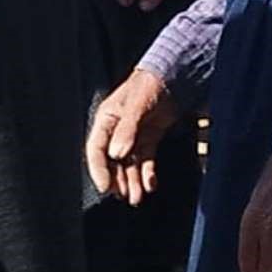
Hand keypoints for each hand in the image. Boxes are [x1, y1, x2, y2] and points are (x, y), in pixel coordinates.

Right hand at [87, 67, 178, 202]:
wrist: (174, 74)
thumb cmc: (149, 84)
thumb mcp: (136, 105)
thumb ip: (127, 129)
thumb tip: (117, 155)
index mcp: (107, 120)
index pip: (96, 150)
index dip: (99, 170)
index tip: (105, 188)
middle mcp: (117, 131)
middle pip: (112, 162)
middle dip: (118, 181)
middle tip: (125, 196)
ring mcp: (133, 136)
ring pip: (129, 164)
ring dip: (133, 181)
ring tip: (138, 197)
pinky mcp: (149, 138)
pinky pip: (146, 160)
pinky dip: (148, 173)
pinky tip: (151, 185)